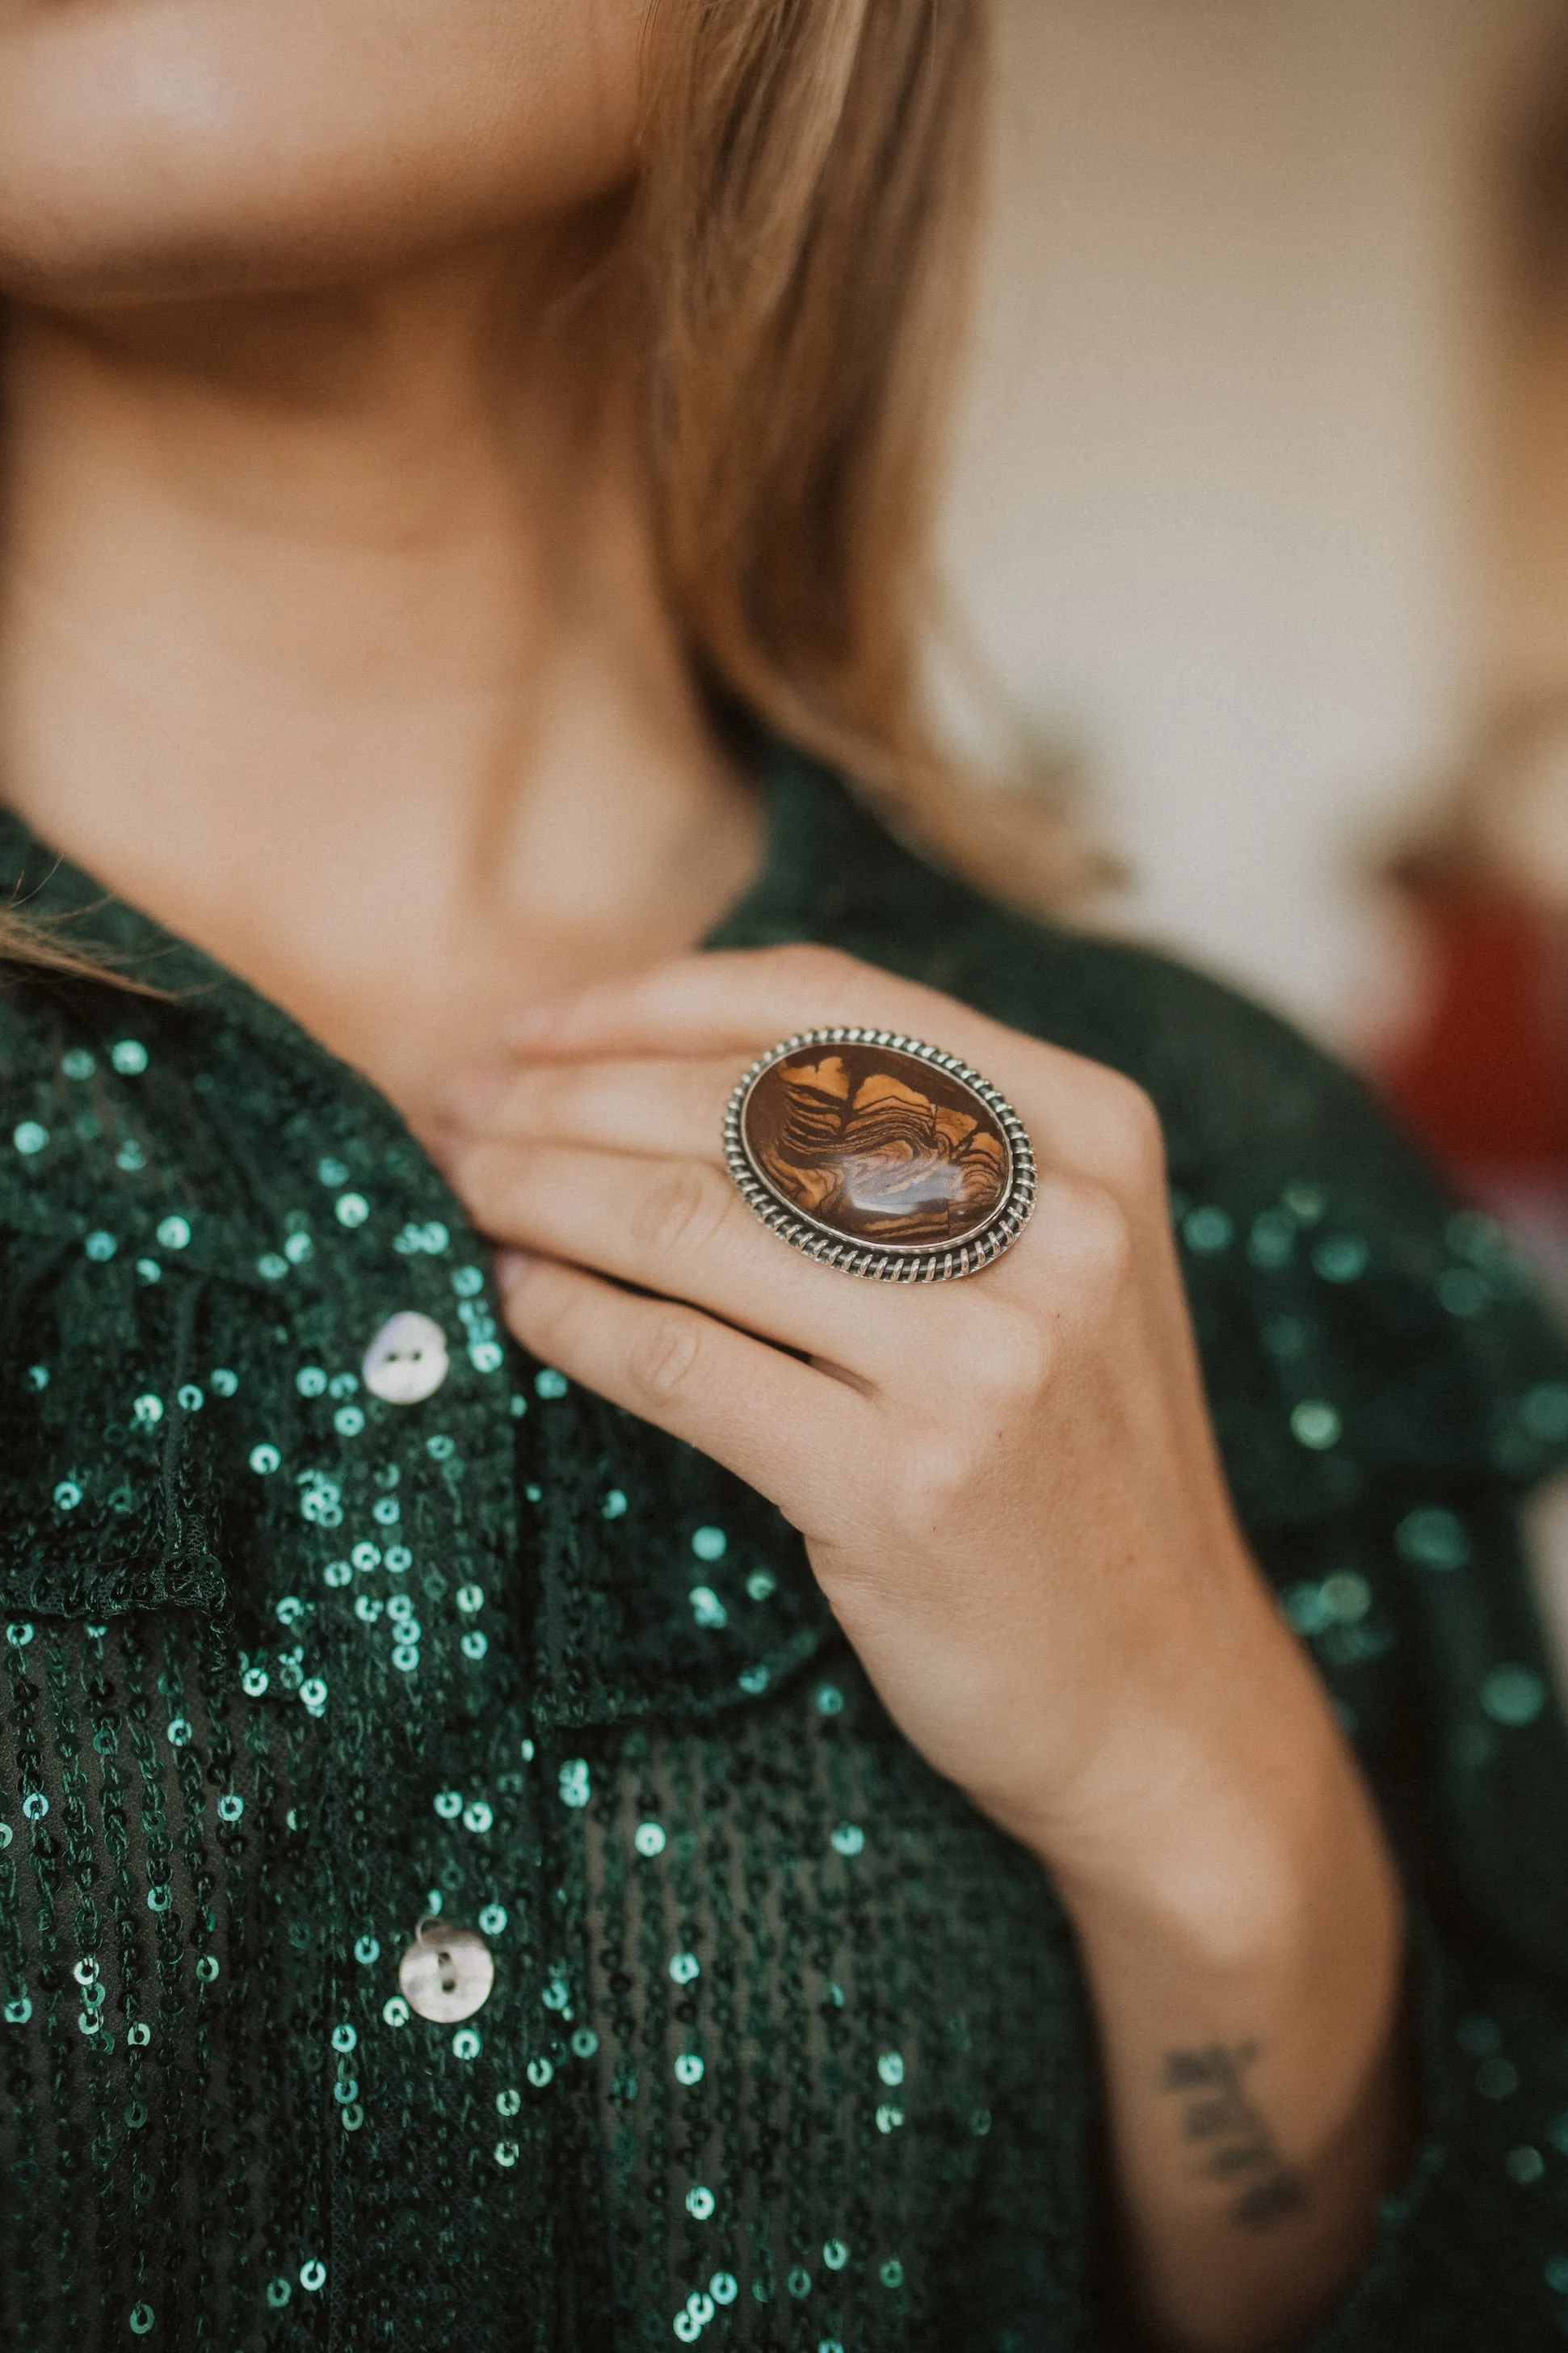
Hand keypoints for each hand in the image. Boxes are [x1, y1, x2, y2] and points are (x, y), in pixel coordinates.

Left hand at [441, 943, 1343, 1905]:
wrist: (1165, 1696)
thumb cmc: (1071, 1462)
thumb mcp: (1052, 1266)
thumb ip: (911, 1152)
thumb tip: (652, 1056)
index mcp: (1088, 1132)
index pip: (828, 1004)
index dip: (651, 1001)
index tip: (533, 1030)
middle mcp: (1054, 1222)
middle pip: (741, 1102)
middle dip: (564, 1095)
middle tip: (451, 1108)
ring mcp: (987, 1356)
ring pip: (694, 1222)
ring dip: (540, 1192)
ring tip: (456, 1184)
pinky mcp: (909, 1484)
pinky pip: (685, 1365)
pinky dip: (574, 1318)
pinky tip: (514, 1300)